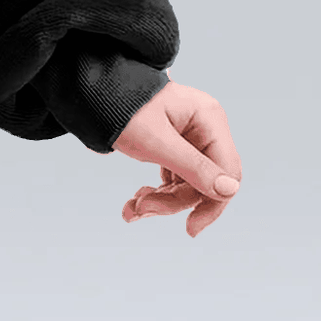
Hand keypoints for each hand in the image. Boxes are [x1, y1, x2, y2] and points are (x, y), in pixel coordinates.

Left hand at [111, 79, 240, 237]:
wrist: (90, 91)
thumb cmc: (121, 107)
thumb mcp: (155, 141)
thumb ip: (192, 167)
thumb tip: (230, 190)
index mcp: (208, 119)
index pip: (227, 172)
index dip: (212, 203)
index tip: (190, 228)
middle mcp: (204, 128)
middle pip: (205, 182)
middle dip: (173, 201)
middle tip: (140, 209)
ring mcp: (190, 139)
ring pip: (188, 185)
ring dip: (161, 200)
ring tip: (131, 208)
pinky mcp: (174, 148)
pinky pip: (174, 179)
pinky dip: (157, 193)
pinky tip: (136, 201)